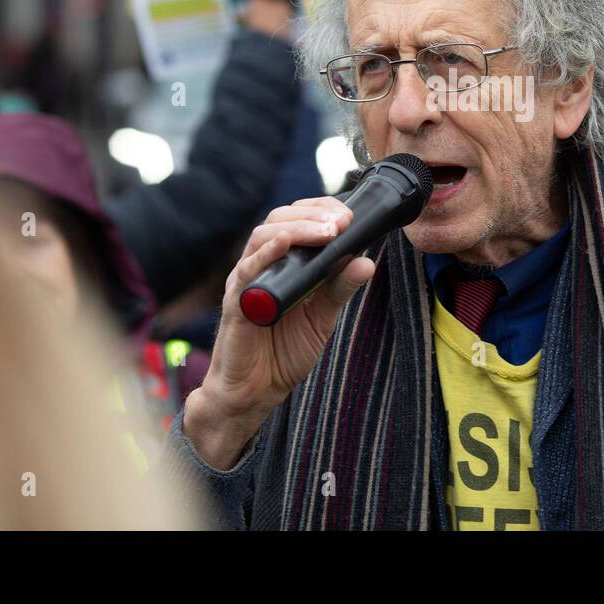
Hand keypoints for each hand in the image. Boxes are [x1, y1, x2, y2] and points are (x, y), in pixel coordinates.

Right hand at [183, 196, 373, 469]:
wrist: (255, 392)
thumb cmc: (282, 351)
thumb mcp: (321, 316)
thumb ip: (340, 288)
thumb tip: (367, 261)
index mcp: (281, 263)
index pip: (297, 219)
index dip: (322, 211)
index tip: (350, 216)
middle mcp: (261, 265)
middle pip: (279, 219)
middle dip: (313, 214)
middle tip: (342, 221)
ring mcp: (246, 281)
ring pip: (263, 236)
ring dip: (297, 228)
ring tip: (326, 231)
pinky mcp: (236, 303)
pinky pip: (247, 271)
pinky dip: (267, 253)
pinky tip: (285, 243)